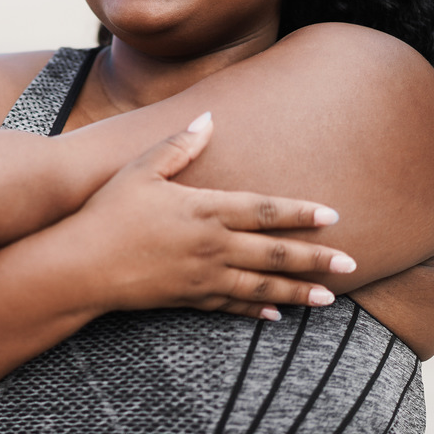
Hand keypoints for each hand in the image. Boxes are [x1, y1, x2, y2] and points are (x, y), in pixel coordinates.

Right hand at [70, 112, 352, 319]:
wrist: (81, 265)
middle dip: (315, 259)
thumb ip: (179, 146)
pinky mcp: (187, 299)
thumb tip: (209, 119)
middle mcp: (211, 246)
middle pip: (273, 253)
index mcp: (204, 210)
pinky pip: (230, 306)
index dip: (300, 213)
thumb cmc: (107, 212)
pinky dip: (256, 309)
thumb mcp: (141, 170)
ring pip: (260, 285)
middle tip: (352, 263)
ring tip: (331, 298)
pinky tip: (275, 314)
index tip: (333, 216)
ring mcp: (202, 277)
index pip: (264, 211)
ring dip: (298, 291)